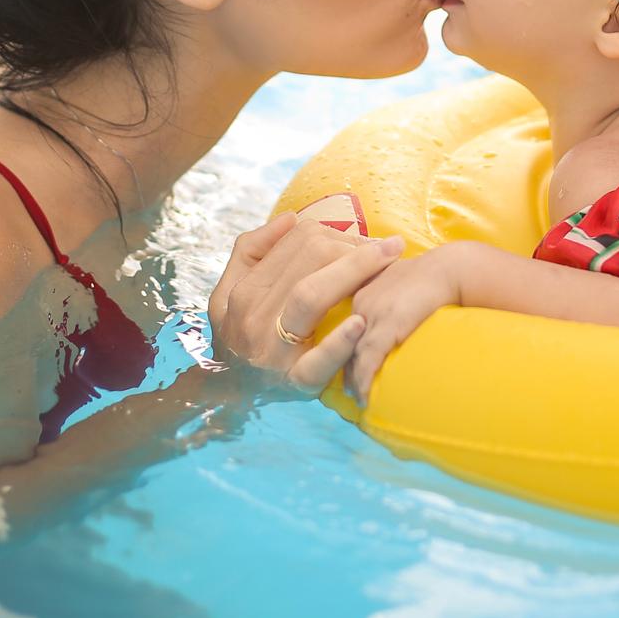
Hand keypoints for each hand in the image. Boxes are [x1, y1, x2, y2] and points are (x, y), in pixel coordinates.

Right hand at [208, 212, 404, 394]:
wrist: (228, 398)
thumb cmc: (240, 336)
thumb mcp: (229, 291)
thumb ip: (252, 250)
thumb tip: (291, 219)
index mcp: (245, 289)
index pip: (298, 241)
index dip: (338, 231)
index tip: (366, 237)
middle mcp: (255, 315)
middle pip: (310, 258)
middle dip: (354, 246)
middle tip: (388, 248)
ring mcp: (273, 351)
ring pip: (311, 295)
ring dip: (355, 271)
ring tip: (390, 259)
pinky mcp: (294, 384)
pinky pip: (318, 361)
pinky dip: (340, 342)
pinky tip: (361, 323)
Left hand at [345, 244, 466, 406]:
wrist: (452, 268)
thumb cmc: (440, 274)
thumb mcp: (411, 281)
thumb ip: (402, 296)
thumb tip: (410, 313)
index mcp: (367, 290)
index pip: (351, 324)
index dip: (350, 344)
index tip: (350, 361)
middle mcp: (363, 302)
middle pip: (348, 340)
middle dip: (346, 364)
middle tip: (348, 387)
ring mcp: (373, 314)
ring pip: (354, 353)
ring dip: (354, 379)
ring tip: (357, 398)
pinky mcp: (387, 326)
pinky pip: (369, 360)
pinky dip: (365, 380)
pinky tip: (365, 396)